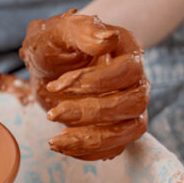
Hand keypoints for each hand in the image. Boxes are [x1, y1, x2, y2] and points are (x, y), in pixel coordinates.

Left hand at [19, 9, 149, 160]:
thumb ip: (81, 30)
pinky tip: (60, 145)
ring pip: (132, 130)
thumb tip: (107, 38)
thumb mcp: (59, 31)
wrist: (48, 64)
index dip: (95, 81)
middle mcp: (135, 79)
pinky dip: (89, 151)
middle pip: (134, 103)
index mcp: (126, 50)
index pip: (128, 71)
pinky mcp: (117, 127)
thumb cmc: (54, 44)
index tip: (57, 84)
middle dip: (92, 112)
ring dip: (94, 139)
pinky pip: (116, 148)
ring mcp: (130, 106)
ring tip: (55, 140)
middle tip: (53, 113)